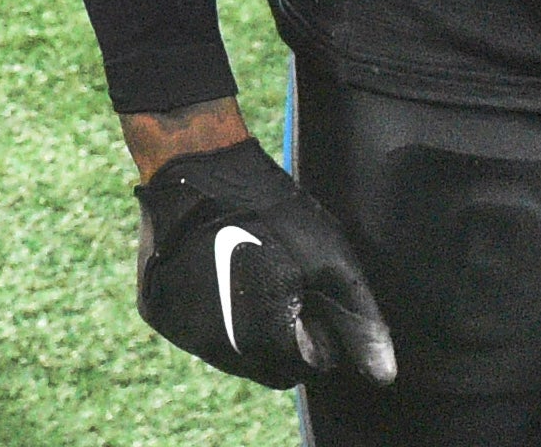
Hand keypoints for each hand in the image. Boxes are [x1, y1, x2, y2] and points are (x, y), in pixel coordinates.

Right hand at [133, 139, 396, 391]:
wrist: (197, 164)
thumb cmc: (271, 210)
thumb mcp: (329, 257)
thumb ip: (359, 320)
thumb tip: (385, 377)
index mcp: (262, 338)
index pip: (304, 369)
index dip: (314, 333)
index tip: (308, 295)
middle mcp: (215, 346)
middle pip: (265, 368)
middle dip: (281, 338)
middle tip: (281, 284)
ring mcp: (180, 331)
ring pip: (228, 354)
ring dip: (245, 331)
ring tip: (251, 275)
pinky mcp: (156, 312)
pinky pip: (195, 332)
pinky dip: (210, 316)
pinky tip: (216, 273)